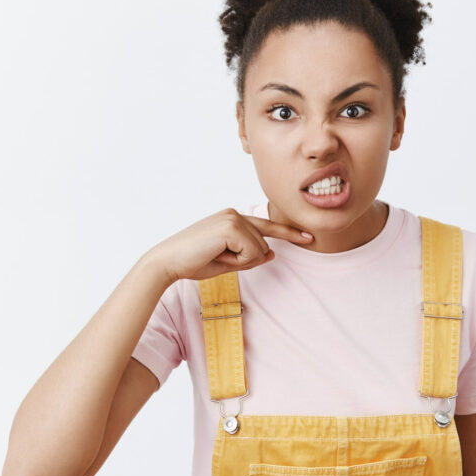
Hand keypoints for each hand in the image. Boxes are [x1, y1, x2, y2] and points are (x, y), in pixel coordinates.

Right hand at [144, 208, 313, 282]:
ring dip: (239, 261)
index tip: (307, 237)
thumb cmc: (192, 262)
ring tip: (214, 256)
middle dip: (244, 260)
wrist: (168, 262)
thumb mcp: (226, 261)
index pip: (266, 226)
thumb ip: (249, 256)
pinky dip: (236, 261)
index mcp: (232, 218)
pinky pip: (252, 252)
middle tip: (216, 258)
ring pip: (259, 250)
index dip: (288, 233)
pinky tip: (216, 255)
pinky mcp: (232, 226)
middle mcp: (234, 213)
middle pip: (264, 244)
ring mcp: (233, 217)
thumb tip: (272, 254)